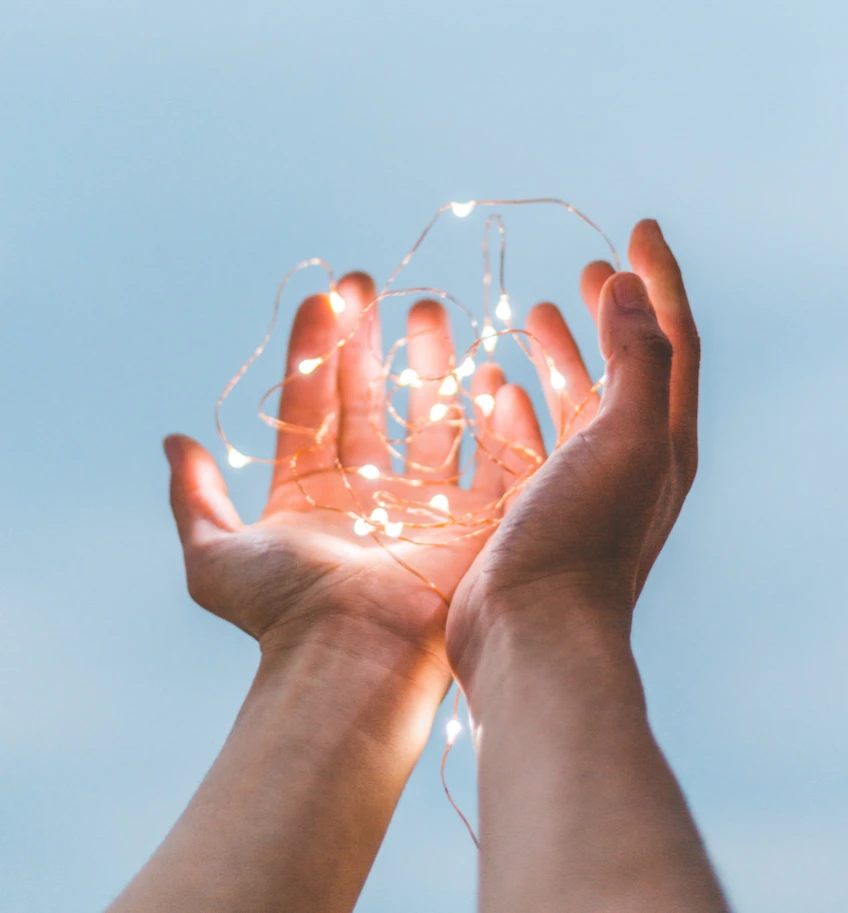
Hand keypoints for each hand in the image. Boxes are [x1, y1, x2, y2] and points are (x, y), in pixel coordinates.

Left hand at [164, 272, 537, 692]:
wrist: (355, 661)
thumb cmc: (287, 613)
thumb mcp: (216, 558)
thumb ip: (193, 499)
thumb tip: (173, 442)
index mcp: (313, 495)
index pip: (315, 405)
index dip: (317, 351)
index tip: (325, 298)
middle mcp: (369, 495)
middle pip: (371, 402)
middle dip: (370, 343)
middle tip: (372, 287)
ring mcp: (424, 506)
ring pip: (429, 419)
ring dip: (428, 366)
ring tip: (429, 311)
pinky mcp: (475, 522)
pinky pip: (490, 459)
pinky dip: (492, 419)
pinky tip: (489, 374)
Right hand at [447, 219, 699, 677]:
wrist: (535, 633)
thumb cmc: (582, 537)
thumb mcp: (628, 438)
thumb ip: (638, 357)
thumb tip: (631, 287)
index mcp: (662, 438)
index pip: (672, 339)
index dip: (659, 280)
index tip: (637, 228)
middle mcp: (628, 460)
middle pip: (625, 368)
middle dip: (611, 313)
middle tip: (588, 269)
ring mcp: (579, 486)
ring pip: (574, 402)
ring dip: (562, 355)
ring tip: (537, 314)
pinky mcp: (533, 507)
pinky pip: (530, 440)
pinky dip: (517, 406)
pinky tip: (495, 387)